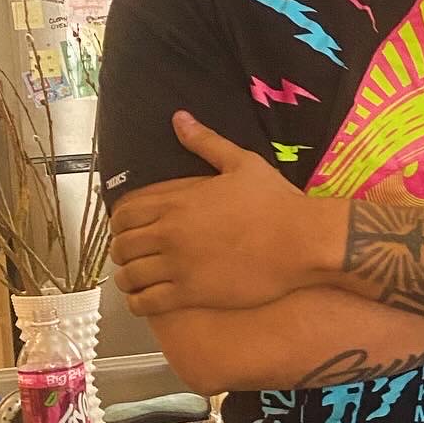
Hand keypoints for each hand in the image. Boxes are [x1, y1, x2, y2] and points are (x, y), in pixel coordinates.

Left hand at [110, 113, 324, 313]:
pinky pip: (146, 304)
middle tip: (134, 256)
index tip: (130, 229)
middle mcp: (170, 234)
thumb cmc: (277, 202)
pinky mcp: (192, 294)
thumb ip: (206, 142)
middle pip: (121, 246)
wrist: (303, 241)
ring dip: (127, 278)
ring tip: (137, 280)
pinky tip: (145, 300)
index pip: (123, 214)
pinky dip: (138, 304)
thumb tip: (180, 119)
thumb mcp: (242, 163)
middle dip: (123, 251)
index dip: (120, 223)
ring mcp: (178, 266)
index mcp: (177, 202)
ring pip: (129, 277)